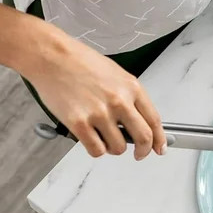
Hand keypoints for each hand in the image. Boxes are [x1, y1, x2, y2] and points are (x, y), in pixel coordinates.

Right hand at [21, 24, 166, 159]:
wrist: (53, 58)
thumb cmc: (81, 62)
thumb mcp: (116, 74)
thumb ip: (129, 97)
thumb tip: (138, 119)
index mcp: (131, 87)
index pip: (154, 119)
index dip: (159, 138)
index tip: (159, 147)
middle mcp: (119, 101)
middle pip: (143, 137)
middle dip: (143, 150)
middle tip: (139, 154)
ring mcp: (99, 113)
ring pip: (118, 148)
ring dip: (114, 148)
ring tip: (105, 136)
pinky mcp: (79, 123)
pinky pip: (96, 150)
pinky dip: (96, 149)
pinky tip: (92, 138)